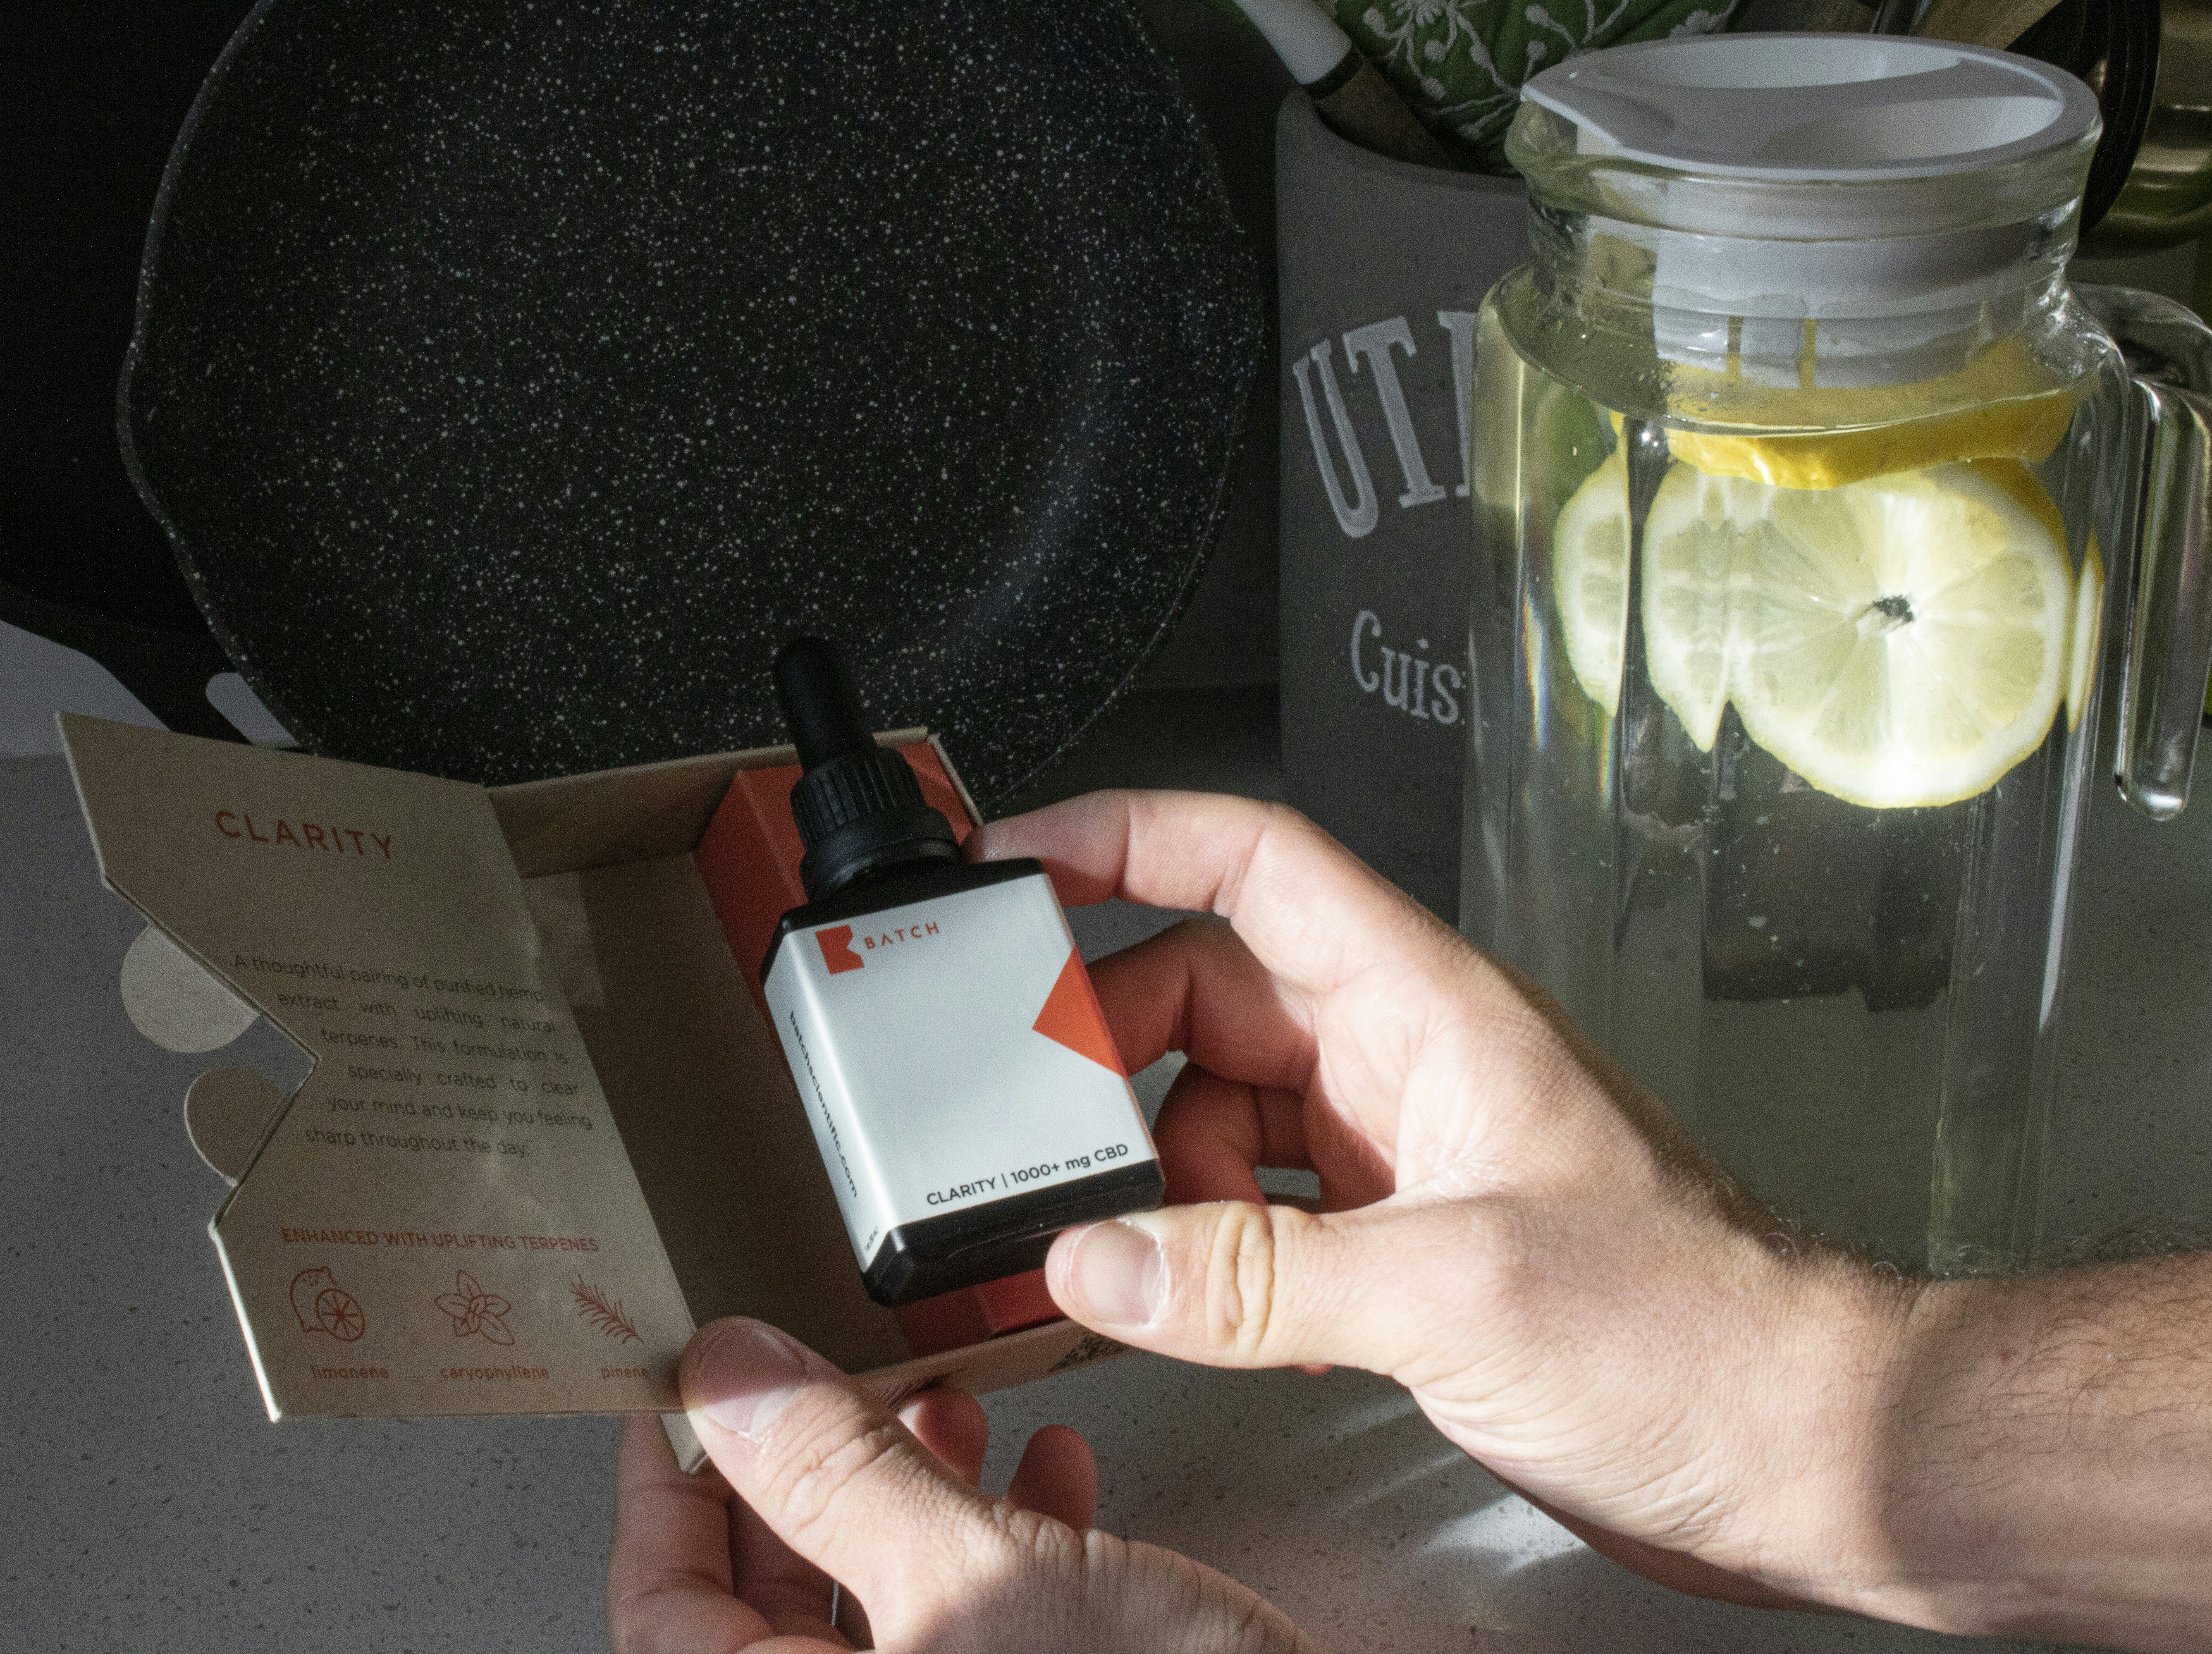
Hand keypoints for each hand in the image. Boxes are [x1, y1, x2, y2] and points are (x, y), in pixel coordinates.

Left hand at [608, 1316, 1323, 1652]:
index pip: (663, 1613)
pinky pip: (985, 1628)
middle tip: (823, 1372)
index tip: (679, 1390)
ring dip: (914, 1491)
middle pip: (770, 1606)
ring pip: (886, 1606)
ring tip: (950, 1404)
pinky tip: (1057, 1472)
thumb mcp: (976, 1582)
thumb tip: (728, 1379)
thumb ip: (835, 1476)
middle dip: (810, 1472)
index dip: (664, 1490)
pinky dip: (1008, 1542)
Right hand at [972, 791, 1902, 1612]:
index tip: (1013, 854)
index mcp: (1428, 1011)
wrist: (1802, 1448)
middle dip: (1109, 1057)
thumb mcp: (1458, 1293)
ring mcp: (1397, 1152)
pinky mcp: (1395, 1240)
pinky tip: (1207, 1310)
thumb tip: (1097, 1264)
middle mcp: (1403, 1063)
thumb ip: (1257, 1279)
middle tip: (1039, 1128)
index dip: (1124, 835)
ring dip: (1159, 1179)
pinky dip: (1205, 1250)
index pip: (1252, 862)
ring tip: (1149, 1258)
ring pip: (1217, 1112)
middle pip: (1202, 995)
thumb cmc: (1700, 1335)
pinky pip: (1254, 1209)